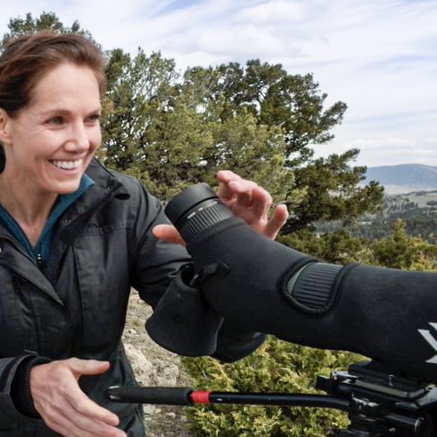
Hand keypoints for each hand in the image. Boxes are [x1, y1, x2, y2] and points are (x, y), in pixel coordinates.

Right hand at [29, 359, 127, 436]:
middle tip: (121, 436)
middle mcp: (59, 405)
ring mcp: (55, 416)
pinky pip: (70, 434)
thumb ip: (89, 365)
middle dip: (104, 431)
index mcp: (65, 389)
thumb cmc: (52, 373)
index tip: (114, 420)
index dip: (99, 414)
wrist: (28, 383)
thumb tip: (106, 365)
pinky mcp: (53, 423)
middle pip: (83, 422)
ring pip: (77, 431)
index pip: (83, 405)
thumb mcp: (69, 364)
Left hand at [154, 170, 288, 244]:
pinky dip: (281, 215)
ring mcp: (256, 218)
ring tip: (256, 192)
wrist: (228, 261)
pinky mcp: (266, 232)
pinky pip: (276, 222)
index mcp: (226, 203)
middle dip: (243, 184)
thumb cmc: (213, 242)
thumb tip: (155, 231)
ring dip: (260, 194)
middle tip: (234, 185)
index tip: (221, 176)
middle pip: (247, 189)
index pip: (228, 185)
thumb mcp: (194, 237)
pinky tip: (282, 209)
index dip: (228, 178)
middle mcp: (242, 207)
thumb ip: (176, 233)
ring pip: (262, 200)